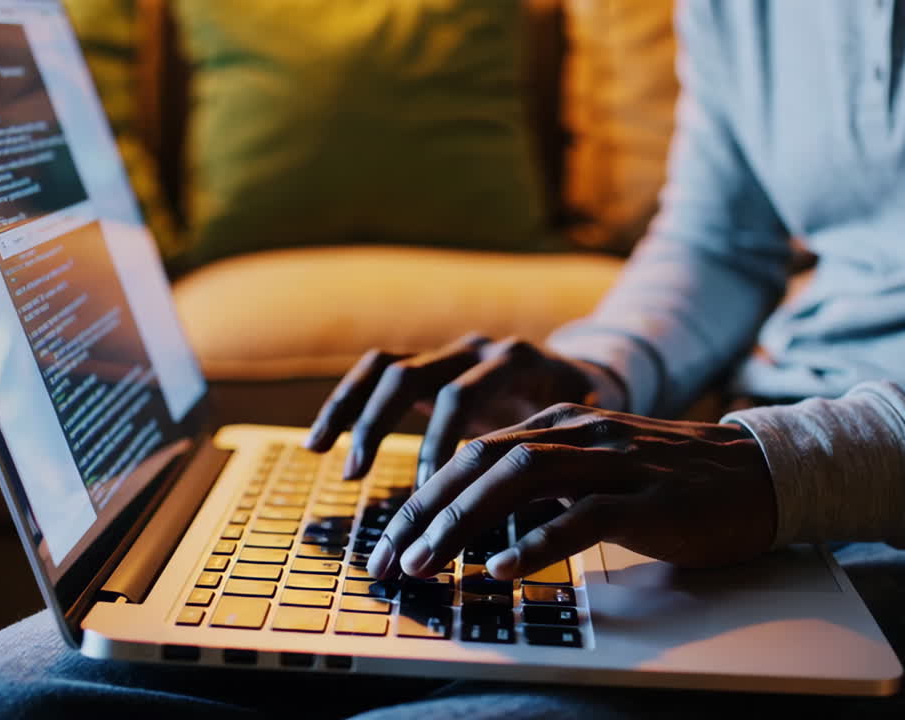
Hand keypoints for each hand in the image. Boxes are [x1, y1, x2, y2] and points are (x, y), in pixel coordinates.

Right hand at [305, 333, 624, 483]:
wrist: (585, 377)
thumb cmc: (582, 418)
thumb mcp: (580, 431)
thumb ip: (558, 454)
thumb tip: (552, 503)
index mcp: (514, 361)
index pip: (460, 397)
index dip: (437, 445)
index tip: (426, 494)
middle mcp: (475, 349)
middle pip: (412, 377)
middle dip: (381, 428)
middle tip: (359, 477)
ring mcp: (449, 351)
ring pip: (385, 369)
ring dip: (353, 413)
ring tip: (328, 456)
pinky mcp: (428, 363)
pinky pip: (375, 372)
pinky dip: (345, 404)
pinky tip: (319, 443)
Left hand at [366, 403, 777, 580]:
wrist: (757, 475)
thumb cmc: (668, 483)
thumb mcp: (594, 472)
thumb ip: (541, 488)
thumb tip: (477, 529)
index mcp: (560, 424)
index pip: (472, 454)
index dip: (423, 498)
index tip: (390, 541)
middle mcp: (579, 433)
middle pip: (481, 463)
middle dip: (425, 512)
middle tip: (389, 560)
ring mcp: (613, 462)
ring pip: (519, 481)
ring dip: (462, 524)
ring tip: (426, 563)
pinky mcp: (647, 498)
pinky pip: (583, 518)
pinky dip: (537, 543)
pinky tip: (502, 569)